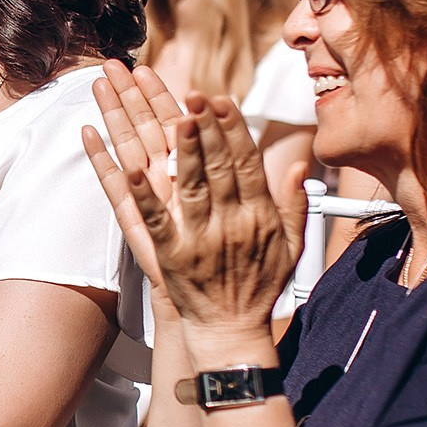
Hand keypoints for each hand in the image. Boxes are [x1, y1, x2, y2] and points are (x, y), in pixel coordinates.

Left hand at [83, 61, 304, 351]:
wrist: (231, 332)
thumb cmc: (258, 287)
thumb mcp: (291, 246)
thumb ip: (294, 205)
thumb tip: (297, 167)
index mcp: (258, 215)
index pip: (246, 162)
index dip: (233, 129)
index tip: (221, 99)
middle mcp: (230, 223)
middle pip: (216, 166)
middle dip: (205, 127)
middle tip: (192, 94)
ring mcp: (199, 238)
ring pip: (187, 184)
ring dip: (178, 149)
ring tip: (170, 116)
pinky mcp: (171, 255)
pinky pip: (153, 219)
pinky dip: (141, 193)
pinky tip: (129, 167)